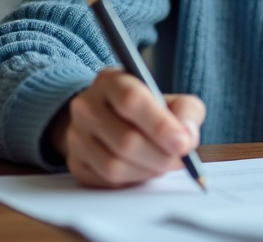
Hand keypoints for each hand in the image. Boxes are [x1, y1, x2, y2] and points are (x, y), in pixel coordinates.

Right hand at [48, 68, 205, 187]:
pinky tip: (144, 169)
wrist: (111, 119)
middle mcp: (86, 105)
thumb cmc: (148, 110)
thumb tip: (187, 137)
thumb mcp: (172, 100)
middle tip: (180, 160)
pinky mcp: (75, 162)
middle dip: (160, 156)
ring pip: (113, 166)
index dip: (160, 125)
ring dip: (147, 171)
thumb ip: (187, 112)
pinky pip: (105, 181)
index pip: (131, 100)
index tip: (183, 144)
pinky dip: (132, 181)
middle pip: (124, 140)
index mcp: (111, 80)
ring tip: (164, 164)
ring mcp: (76, 135)